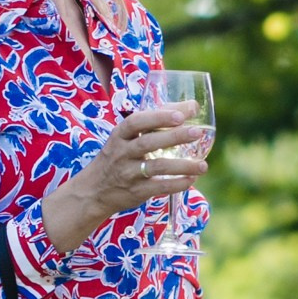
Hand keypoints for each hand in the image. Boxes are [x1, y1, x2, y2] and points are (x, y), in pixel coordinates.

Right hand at [46, 103, 209, 252]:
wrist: (94, 190)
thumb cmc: (119, 155)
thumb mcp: (127, 137)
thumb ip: (156, 121)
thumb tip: (192, 106)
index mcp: (120, 134)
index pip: (136, 121)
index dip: (158, 117)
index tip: (181, 115)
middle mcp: (122, 152)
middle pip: (148, 143)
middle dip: (174, 136)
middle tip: (198, 132)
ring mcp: (128, 173)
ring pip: (156, 167)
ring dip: (182, 166)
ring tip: (203, 165)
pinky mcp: (135, 192)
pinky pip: (159, 187)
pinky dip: (177, 184)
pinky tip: (192, 179)